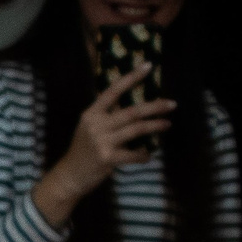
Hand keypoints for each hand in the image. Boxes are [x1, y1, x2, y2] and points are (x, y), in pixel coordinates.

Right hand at [35, 67, 174, 228]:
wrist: (69, 176)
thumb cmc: (82, 150)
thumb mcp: (88, 128)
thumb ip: (105, 115)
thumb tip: (131, 104)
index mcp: (91, 114)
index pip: (113, 91)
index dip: (131, 78)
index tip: (148, 66)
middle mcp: (96, 125)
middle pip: (132, 112)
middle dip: (155, 107)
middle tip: (172, 104)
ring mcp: (102, 142)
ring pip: (136, 129)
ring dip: (155, 126)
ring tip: (167, 124)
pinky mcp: (107, 158)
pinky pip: (133, 154)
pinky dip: (143, 155)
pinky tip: (148, 155)